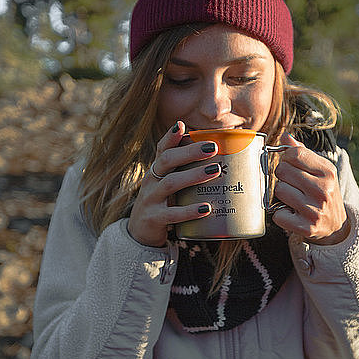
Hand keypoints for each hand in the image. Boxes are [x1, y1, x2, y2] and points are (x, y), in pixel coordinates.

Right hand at [127, 121, 219, 246]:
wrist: (140, 233)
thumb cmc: (163, 204)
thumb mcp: (168, 186)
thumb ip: (185, 173)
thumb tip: (218, 161)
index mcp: (156, 171)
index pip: (162, 149)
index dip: (170, 137)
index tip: (182, 125)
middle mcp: (151, 182)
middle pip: (167, 161)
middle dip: (189, 152)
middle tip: (212, 147)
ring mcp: (151, 200)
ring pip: (170, 184)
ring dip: (193, 176)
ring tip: (214, 171)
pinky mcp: (154, 219)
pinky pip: (172, 214)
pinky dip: (190, 210)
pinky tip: (206, 208)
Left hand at [272, 132, 349, 244]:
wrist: (335, 225)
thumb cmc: (323, 192)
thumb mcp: (320, 170)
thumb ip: (302, 152)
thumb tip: (285, 136)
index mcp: (327, 171)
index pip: (294, 153)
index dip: (287, 158)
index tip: (292, 165)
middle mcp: (323, 190)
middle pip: (282, 171)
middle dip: (283, 177)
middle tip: (293, 185)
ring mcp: (314, 210)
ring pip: (279, 191)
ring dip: (282, 196)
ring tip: (294, 199)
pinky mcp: (306, 227)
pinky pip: (277, 215)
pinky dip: (280, 214)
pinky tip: (292, 213)